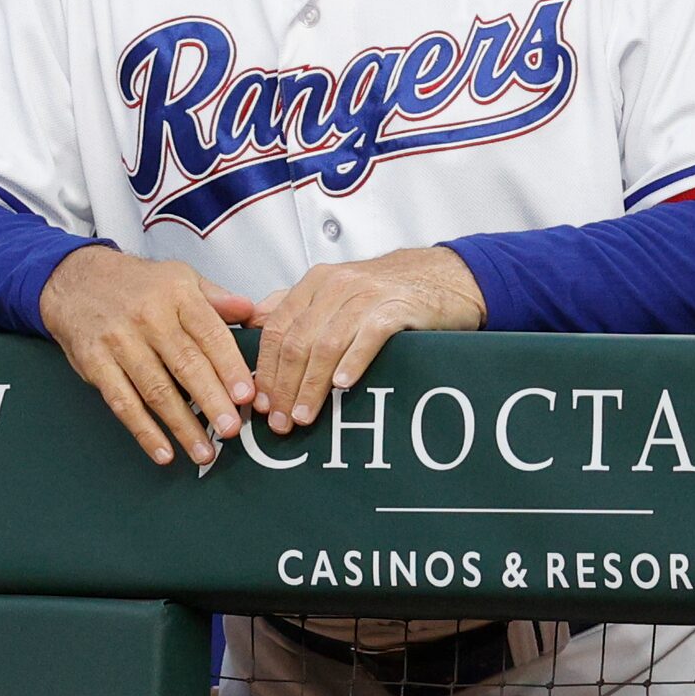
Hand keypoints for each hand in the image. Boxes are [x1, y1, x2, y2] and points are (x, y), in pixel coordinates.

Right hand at [38, 245, 258, 467]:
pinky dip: (144, 431)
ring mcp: (119, 341)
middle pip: (185, 364)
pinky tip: (163, 451)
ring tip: (204, 451)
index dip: (230, 367)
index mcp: (176, 294)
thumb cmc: (134, 284)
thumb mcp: (179, 277)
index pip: (210, 333)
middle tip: (230, 430)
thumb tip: (255, 313)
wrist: (74, 279)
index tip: (246, 395)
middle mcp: (148, 317)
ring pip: (156, 389)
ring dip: (182, 425)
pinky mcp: (95, 364)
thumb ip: (216, 298)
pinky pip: (122, 403)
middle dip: (211, 401)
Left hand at [250, 246, 485, 433]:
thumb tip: (250, 328)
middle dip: (284, 386)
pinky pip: (368, 336)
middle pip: (297, 341)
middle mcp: (335, 286)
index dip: (264, 369)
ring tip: (303, 416)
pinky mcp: (396, 307)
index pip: (275, 329)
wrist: (444, 275)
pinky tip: (342, 386)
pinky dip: (352, 361)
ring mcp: (365, 295)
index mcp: (313, 284)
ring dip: (311, 385)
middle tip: (280, 420)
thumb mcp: (334, 291)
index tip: (260, 403)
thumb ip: (294, 307)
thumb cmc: (384, 292)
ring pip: (326, 344)